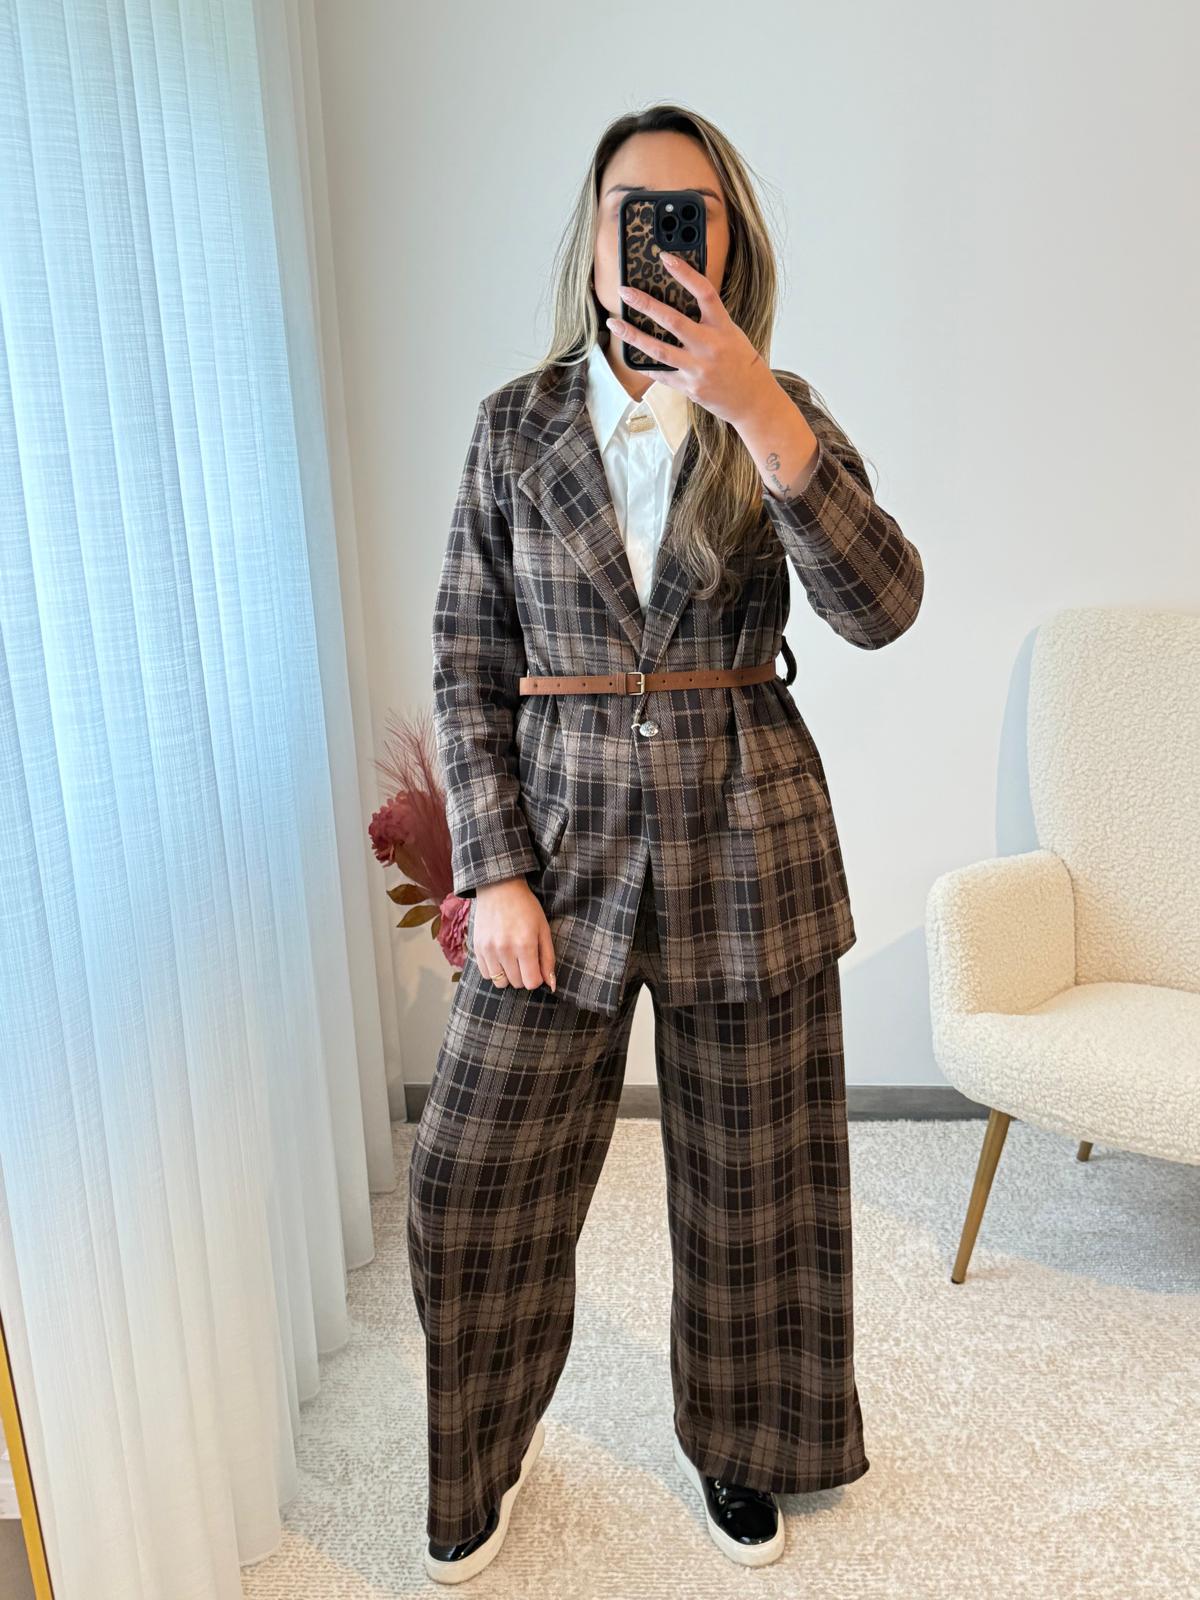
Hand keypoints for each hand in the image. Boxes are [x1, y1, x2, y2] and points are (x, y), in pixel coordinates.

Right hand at [471, 878, 557, 992]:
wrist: (499, 888)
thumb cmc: (526, 908)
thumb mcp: (543, 929)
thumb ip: (548, 959)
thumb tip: (552, 985)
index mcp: (525, 945)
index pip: (531, 982)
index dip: (537, 978)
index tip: (536, 966)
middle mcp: (504, 949)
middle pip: (517, 983)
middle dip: (524, 975)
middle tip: (525, 958)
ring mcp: (488, 950)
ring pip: (500, 982)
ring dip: (508, 975)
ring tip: (511, 958)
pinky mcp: (477, 948)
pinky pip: (486, 974)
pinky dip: (494, 970)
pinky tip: (499, 956)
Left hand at [607, 252, 821, 500]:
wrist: (752, 400)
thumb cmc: (740, 362)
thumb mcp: (731, 333)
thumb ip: (708, 319)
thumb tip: (678, 300)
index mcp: (723, 327)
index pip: (704, 292)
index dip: (685, 273)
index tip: (665, 258)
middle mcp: (710, 346)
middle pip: (673, 320)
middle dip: (645, 304)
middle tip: (624, 291)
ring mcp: (698, 368)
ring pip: (659, 350)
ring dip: (633, 336)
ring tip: (614, 324)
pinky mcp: (689, 387)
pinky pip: (661, 373)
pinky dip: (645, 364)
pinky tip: (631, 355)